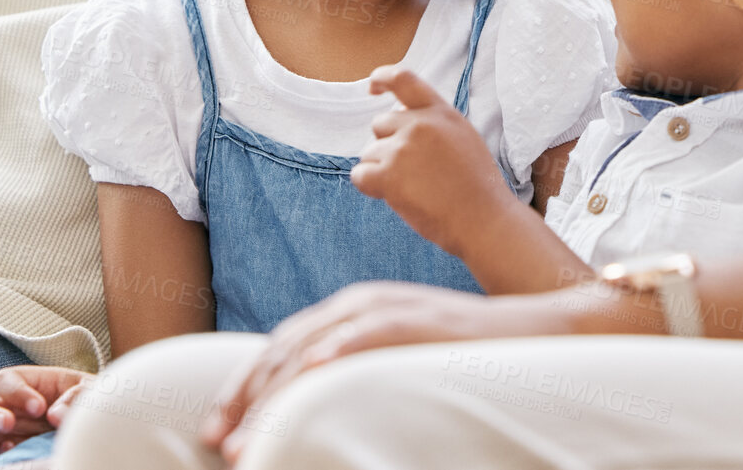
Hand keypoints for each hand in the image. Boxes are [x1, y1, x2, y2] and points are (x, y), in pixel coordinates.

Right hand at [0, 365, 90, 455]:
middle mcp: (10, 404)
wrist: (97, 431)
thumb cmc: (93, 404)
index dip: (18, 392)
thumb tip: (54, 415)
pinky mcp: (3, 448)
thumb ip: (77, 396)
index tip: (40, 409)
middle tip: (8, 424)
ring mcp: (2, 428)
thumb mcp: (93, 392)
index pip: (7, 379)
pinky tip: (4, 453)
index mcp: (31, 382)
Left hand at [200, 281, 579, 462]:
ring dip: (276, 391)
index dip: (244, 387)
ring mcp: (390, 306)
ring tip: (248, 435)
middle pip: (286, 344)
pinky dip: (337, 349)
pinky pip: (369, 331)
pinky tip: (312, 371)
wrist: (526, 332)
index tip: (216, 431)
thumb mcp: (393, 362)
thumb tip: (309, 407)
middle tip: (216, 440)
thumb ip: (353, 372)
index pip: (282, 346)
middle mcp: (361, 302)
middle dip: (246, 395)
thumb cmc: (458, 356)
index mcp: (351, 311)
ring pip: (315, 344)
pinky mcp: (418, 318)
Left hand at [352, 65, 516, 255]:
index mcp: (441, 112)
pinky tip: (392, 194)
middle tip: (412, 170)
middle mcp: (420, 124)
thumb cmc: (476, 186)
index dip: (382, 78)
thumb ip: (433, 124)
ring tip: (413, 187)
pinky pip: (360, 174)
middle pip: (380, 123)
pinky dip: (369, 185)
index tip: (373, 87)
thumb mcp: (462, 137)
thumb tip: (399, 123)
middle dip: (388, 144)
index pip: (403, 78)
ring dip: (382, 169)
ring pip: (370, 152)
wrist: (484, 219)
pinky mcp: (389, 176)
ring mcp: (403, 149)